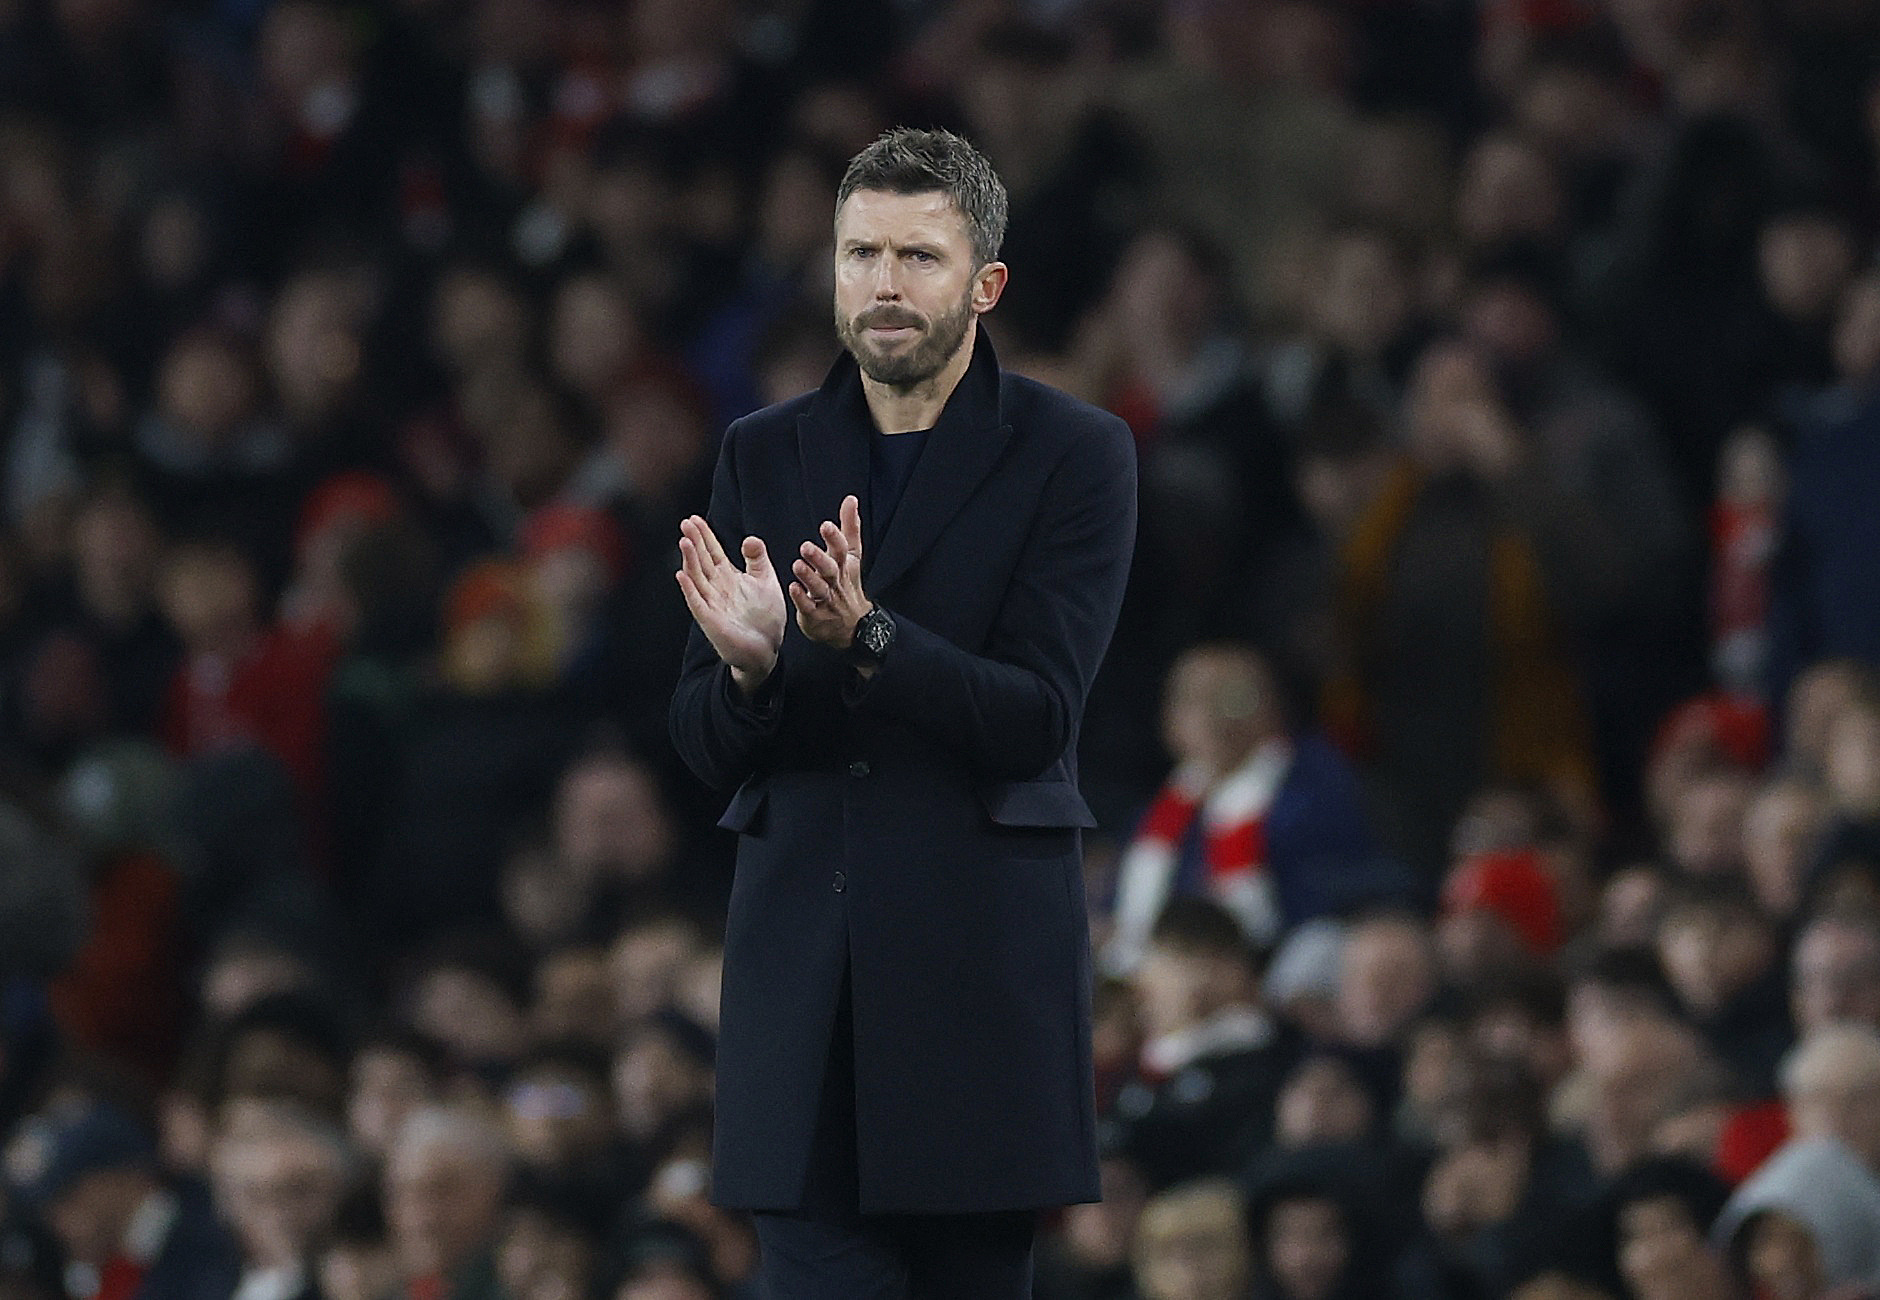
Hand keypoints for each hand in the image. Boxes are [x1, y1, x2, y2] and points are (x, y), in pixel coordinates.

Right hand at [675, 515, 785, 694]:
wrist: (766, 648)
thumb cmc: (764, 616)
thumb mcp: (765, 581)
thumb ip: (757, 559)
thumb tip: (750, 538)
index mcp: (728, 577)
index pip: (713, 552)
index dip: (705, 536)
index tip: (695, 519)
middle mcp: (716, 587)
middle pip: (702, 560)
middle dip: (694, 542)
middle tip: (686, 522)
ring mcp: (711, 603)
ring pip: (697, 577)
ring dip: (690, 560)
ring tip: (684, 541)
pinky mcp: (710, 620)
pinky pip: (697, 602)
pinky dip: (689, 589)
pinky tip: (682, 575)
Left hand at [789, 495, 869, 650]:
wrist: (854, 626)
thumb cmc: (847, 584)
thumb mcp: (851, 555)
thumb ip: (849, 527)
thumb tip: (851, 499)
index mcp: (844, 566)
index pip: (841, 550)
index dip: (834, 538)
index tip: (826, 526)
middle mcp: (836, 582)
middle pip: (830, 569)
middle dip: (819, 558)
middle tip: (805, 546)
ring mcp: (827, 600)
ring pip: (819, 589)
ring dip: (808, 577)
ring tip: (797, 565)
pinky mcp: (816, 616)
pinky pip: (809, 608)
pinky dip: (801, 599)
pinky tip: (792, 588)